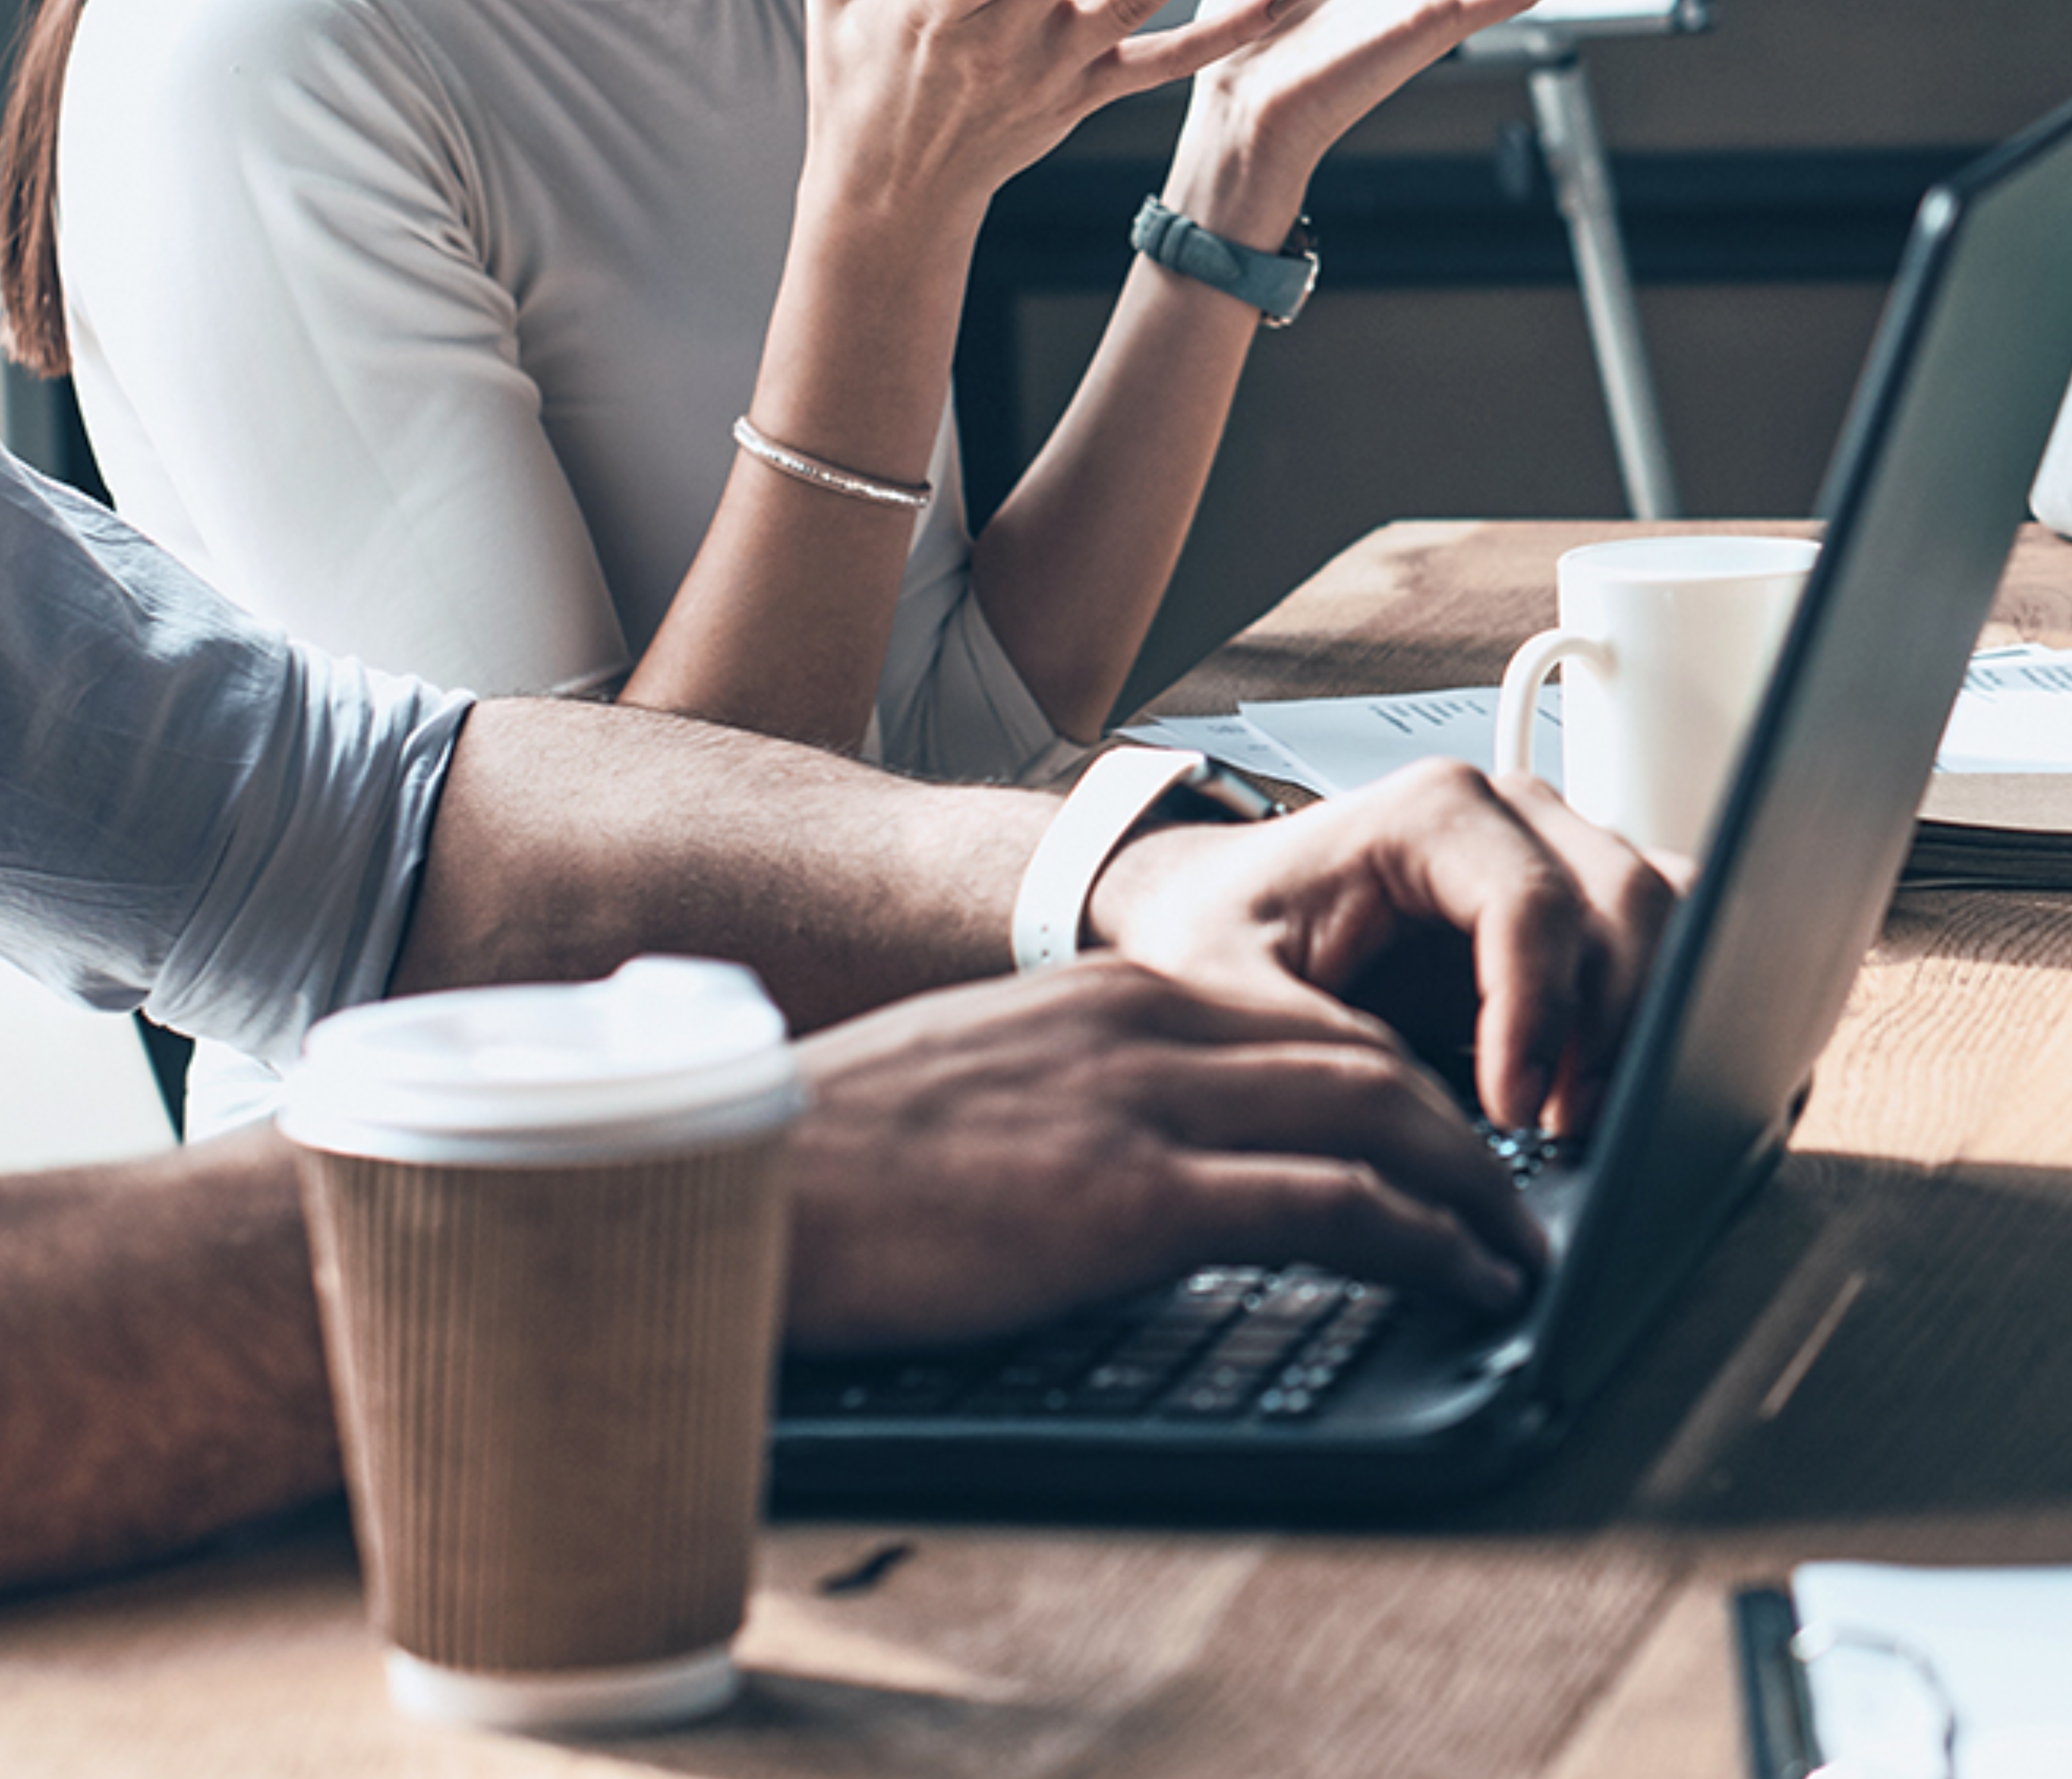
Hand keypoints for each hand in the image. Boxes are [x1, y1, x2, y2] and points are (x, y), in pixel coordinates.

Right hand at [781, 957, 1543, 1350]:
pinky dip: (1428, 1243)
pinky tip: (1467, 1282)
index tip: (1438, 1140)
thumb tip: (1131, 1150)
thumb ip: (1077, 1090)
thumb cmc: (846, 1153)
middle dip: (1463, 1130)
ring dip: (1473, 1189)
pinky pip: (1335, 1207)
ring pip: (1378, 1115)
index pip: (1303, 1015)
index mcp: (1104, 993)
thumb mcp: (983, 1082)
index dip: (1396, 1079)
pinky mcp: (1139, 1197)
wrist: (757, 1176)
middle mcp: (1143, 1022)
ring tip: (1517, 1250)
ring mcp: (1145, 1104)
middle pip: (1364, 1054)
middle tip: (1511, 1197)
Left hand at [1089, 760, 1678, 1135]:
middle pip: (1627, 903)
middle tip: (1561, 1131)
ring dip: (1646, 1019)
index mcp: (1431, 812)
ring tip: (1576, 1117)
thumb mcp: (1230, 987)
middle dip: (1614, 1028)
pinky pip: (1662, 938)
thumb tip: (1417, 1122)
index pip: (1533, 906)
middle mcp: (1510, 813)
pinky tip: (1597, 1088)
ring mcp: (1555, 850)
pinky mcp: (1576, 903)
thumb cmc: (1223, 928)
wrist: (1216, 907)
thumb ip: (1315, 1045)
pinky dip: (1656, 1010)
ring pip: (1666, 914)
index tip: (1515, 1112)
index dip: (1538, 1018)